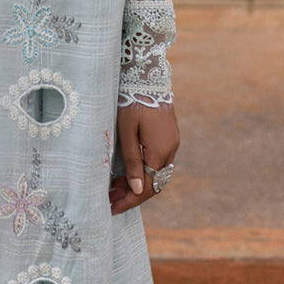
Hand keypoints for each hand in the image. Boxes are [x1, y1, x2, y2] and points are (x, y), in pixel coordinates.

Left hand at [109, 101, 179, 215]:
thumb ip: (133, 161)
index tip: (112, 208)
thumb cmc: (132, 100)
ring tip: (115, 187)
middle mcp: (170, 149)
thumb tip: (137, 190)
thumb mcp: (126, 131)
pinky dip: (144, 169)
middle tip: (110, 199)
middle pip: (154, 183)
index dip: (130, 200)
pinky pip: (158, 160)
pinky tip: (129, 170)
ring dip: (138, 182)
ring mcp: (172, 142)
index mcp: (159, 151)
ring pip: (156, 172)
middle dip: (133, 194)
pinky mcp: (169, 135)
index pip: (147, 187)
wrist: (147, 75)